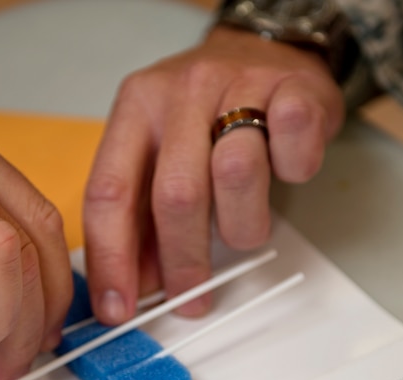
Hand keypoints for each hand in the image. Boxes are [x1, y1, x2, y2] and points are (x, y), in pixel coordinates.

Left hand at [83, 25, 344, 323]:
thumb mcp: (161, 154)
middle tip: (192, 298)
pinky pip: (293, 151)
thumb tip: (135, 286)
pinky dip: (293, 174)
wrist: (263, 48)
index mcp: (135, 110)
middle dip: (183, 261)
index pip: (110, 193)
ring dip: (242, 224)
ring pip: (236, 175)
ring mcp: (237, 84)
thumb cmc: (207, 114)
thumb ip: (143, 216)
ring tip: (243, 224)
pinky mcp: (293, 87)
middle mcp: (179, 93)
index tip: (117, 309)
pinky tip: (283, 169)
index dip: (111, 259)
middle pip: (175, 194)